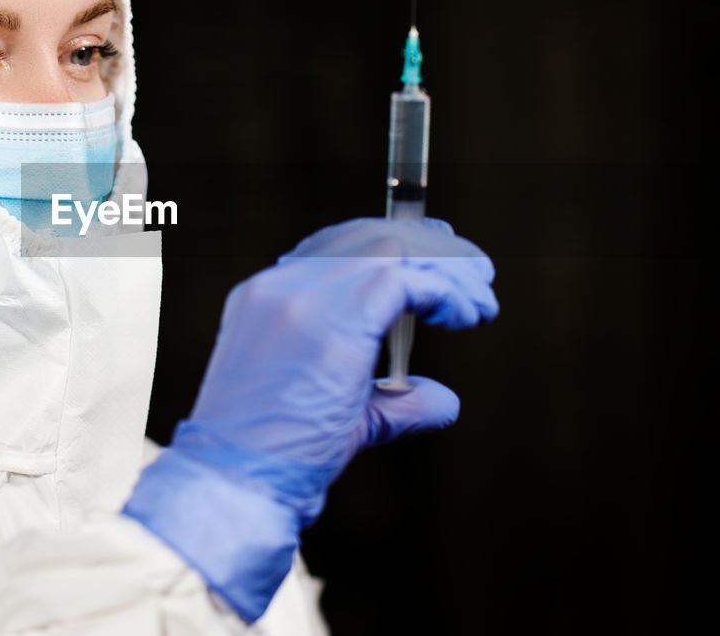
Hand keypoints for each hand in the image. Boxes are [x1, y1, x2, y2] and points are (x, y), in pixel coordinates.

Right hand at [123, 218, 497, 621]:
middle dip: (428, 248)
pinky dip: (446, 294)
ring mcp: (303, 296)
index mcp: (265, 299)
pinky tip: (465, 316)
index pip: (335, 249)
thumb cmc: (275, 458)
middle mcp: (281, 286)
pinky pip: (407, 281)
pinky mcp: (335, 318)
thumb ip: (391, 399)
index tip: (432, 264)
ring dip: (446, 270)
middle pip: (368, 238)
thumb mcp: (336, 413)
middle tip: (473, 271)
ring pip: (392, 250)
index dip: (390, 250)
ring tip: (479, 299)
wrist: (239, 481)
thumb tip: (442, 399)